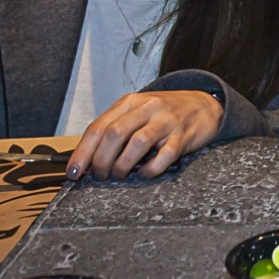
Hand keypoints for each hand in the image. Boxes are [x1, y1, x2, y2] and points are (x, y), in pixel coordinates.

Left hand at [66, 90, 224, 180]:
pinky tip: (144, 173)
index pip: (98, 127)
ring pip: (137, 143)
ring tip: (119, 175)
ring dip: (122, 165)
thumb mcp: (138, 111)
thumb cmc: (165, 113)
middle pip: (114, 134)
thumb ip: (116, 127)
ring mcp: (167, 122)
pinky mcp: (183, 136)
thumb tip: (88, 156)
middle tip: (100, 175)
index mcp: (130, 102)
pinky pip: (164, 156)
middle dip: (100, 160)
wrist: (204, 105)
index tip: (74, 172)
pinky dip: (149, 169)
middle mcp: (148, 108)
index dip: (83, 152)